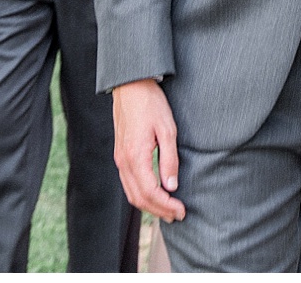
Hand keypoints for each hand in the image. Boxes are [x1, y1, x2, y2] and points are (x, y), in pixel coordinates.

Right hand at [112, 79, 185, 221]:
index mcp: (135, 156)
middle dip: (158, 210)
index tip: (181, 210)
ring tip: (167, 210)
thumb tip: (172, 186)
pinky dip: (140, 195)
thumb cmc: (151, 104)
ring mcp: (119, 159)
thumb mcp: (168, 129)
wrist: (131, 86)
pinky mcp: (120, 154)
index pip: (150, 192)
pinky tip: (154, 194)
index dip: (166, 205)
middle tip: (177, 215)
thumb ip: (169, 160)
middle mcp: (123, 161)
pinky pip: (127, 183)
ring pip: (131, 193)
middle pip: (139, 198)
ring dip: (149, 205)